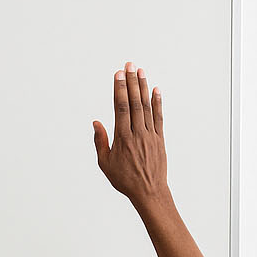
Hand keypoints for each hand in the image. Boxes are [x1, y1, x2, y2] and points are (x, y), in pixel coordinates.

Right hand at [93, 63, 168, 208]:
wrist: (149, 192)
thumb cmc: (124, 180)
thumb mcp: (105, 164)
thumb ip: (100, 142)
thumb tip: (96, 123)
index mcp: (122, 139)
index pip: (120, 108)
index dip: (119, 89)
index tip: (118, 75)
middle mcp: (137, 133)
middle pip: (133, 102)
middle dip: (131, 82)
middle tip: (129, 65)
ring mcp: (150, 135)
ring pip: (145, 106)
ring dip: (143, 87)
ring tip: (140, 71)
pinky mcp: (159, 138)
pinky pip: (158, 117)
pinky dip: (157, 102)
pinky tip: (155, 89)